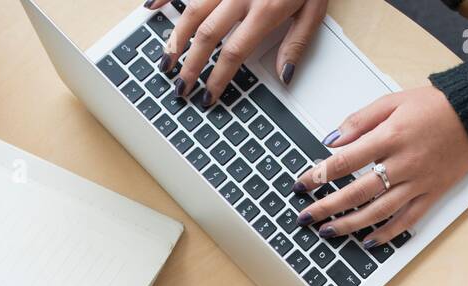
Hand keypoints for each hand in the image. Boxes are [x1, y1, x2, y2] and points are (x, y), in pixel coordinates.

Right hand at [154, 0, 328, 104]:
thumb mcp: (314, 9)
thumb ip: (297, 43)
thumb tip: (284, 75)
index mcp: (266, 9)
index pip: (234, 52)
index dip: (218, 78)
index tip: (209, 95)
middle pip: (207, 35)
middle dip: (191, 65)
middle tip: (181, 88)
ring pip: (192, 11)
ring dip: (176, 38)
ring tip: (166, 61)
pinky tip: (152, 7)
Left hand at [293, 86, 467, 247]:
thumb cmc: (436, 105)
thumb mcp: (392, 101)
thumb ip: (359, 120)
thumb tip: (332, 139)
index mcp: (390, 137)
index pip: (345, 161)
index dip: (318, 175)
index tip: (302, 184)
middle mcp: (403, 163)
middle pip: (356, 192)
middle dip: (327, 207)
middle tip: (306, 217)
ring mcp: (418, 182)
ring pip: (378, 211)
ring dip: (350, 225)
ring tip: (329, 232)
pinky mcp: (432, 194)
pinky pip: (407, 220)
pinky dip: (387, 233)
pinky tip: (369, 241)